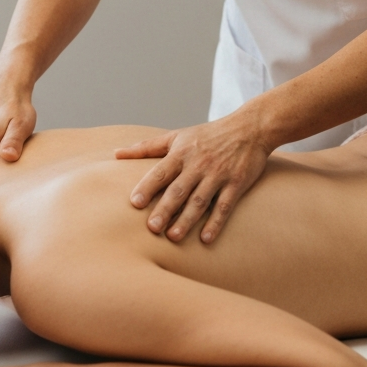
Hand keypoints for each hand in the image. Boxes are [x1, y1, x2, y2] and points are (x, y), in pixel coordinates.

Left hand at [118, 112, 270, 243]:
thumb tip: (116, 154)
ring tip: (173, 237)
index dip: (148, 186)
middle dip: (165, 208)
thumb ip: (147, 147)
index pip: (161, 171)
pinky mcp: (236, 184)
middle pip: (178, 189)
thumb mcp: (177, 136)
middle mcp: (198, 164)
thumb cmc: (208, 135)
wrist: (250, 128)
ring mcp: (218, 175)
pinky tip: (206, 238)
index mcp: (182, 152)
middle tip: (152, 228)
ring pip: (200, 200)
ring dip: (186, 219)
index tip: (135, 202)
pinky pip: (224, 206)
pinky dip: (215, 223)